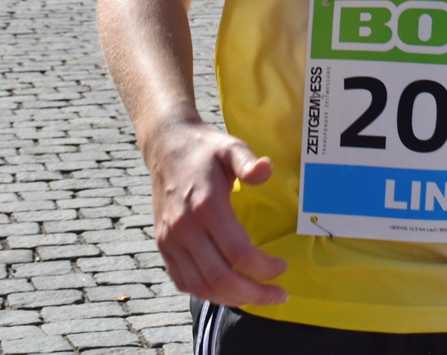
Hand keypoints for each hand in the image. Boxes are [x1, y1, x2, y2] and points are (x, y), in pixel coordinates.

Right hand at [143, 119, 287, 306]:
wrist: (166, 146)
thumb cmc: (205, 149)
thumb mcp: (230, 147)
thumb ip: (248, 161)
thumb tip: (266, 170)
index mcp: (206, 206)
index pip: (238, 252)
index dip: (263, 267)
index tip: (283, 267)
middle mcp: (184, 228)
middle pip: (220, 277)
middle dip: (254, 293)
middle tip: (278, 295)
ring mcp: (170, 240)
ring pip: (201, 286)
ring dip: (232, 299)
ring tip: (258, 297)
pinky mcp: (163, 246)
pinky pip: (184, 281)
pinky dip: (207, 293)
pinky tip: (229, 292)